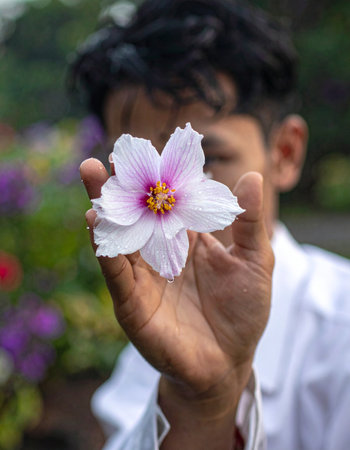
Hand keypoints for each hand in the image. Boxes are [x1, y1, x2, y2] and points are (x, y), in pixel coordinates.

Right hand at [80, 158, 273, 446]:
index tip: (146, 151)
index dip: (156, 179)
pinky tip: (95, 221)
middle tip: (106, 157)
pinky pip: (117, 272)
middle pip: (135, 215)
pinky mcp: (132, 303)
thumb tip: (253, 176)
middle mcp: (158, 254)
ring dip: (103, 208)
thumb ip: (249, 222)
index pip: (166, 203)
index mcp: (185, 240)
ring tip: (92, 175)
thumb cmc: (242, 311)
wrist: (227, 361)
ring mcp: (142, 277)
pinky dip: (105, 248)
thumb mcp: (253, 262)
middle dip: (119, 187)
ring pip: (118, 237)